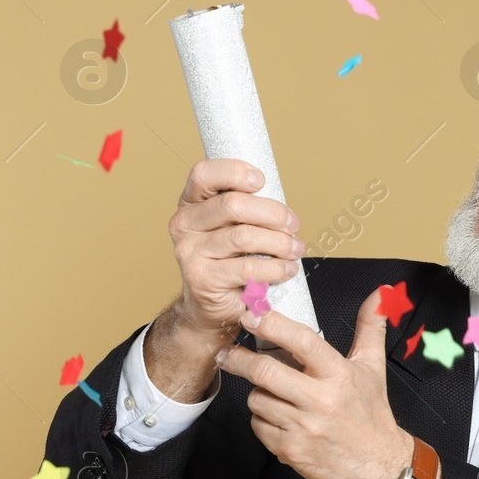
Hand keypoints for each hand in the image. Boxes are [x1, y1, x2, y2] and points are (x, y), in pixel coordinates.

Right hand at [167, 158, 305, 339]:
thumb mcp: (231, 228)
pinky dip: (275, 269)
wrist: (209, 306)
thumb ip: (246, 209)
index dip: (234, 171)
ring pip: (244, 237)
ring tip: (295, 250)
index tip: (262, 181)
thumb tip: (283, 206)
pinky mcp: (202, 279)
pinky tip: (285, 270)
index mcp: (190, 203)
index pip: (203, 174)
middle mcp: (184, 224)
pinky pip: (248, 268)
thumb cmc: (228, 260)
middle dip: (272, 213)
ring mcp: (189, 252)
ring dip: (279, 243)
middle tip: (293, 225)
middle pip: (232, 205)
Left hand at [215, 284, 414, 478]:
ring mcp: (303, 428)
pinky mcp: (290, 450)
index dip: (273, 325)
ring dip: (257, 392)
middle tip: (229, 353)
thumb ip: (370, 327)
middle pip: (266, 372)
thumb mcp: (373, 367)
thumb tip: (380, 294)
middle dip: (240, 359)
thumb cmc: (370, 414)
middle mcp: (321, 401)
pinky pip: (258, 425)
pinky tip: (278, 417)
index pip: (302, 341)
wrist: (376, 465)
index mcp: (339, 375)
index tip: (253, 315)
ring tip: (270, 391)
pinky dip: (261, 419)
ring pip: (257, 399)